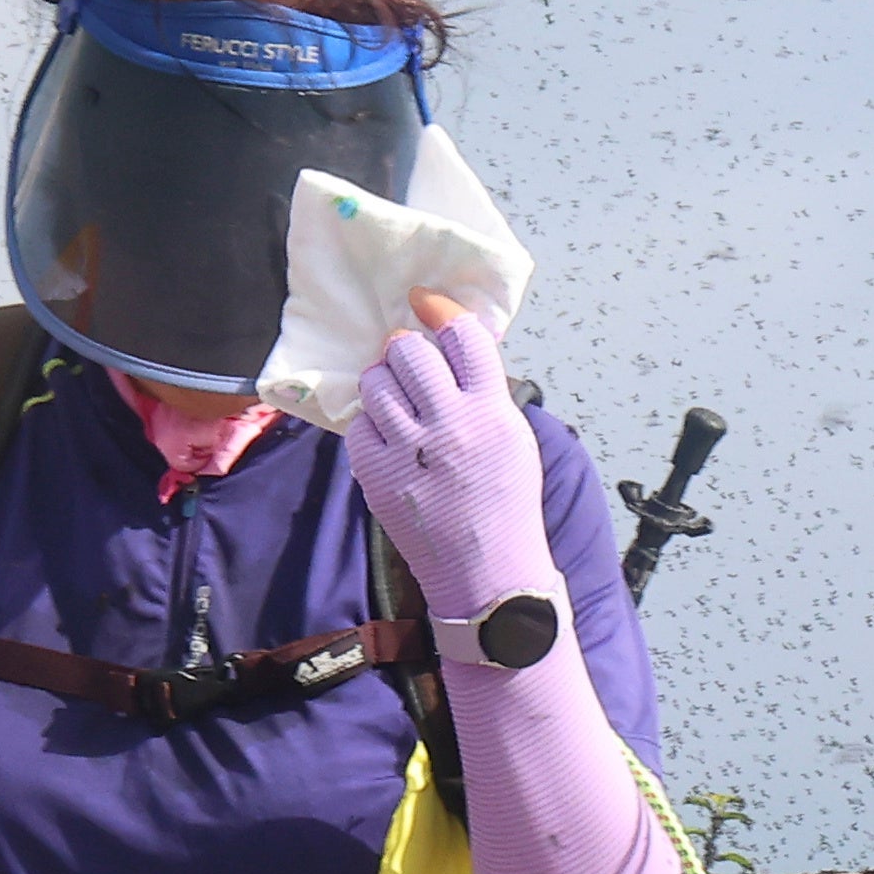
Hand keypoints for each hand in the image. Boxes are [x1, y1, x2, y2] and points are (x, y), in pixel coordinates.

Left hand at [344, 289, 547, 617]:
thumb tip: (451, 344)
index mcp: (492, 411)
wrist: (488, 572)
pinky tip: (390, 437)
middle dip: (405, 349)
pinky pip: (360, 424)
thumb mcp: (513, 436)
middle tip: (407, 359)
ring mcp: (409, 450)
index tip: (424, 301)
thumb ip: (484, 390)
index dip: (439, 309)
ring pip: (377, 382)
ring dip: (384, 381)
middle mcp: (450, 424)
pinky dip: (372, 424)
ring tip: (399, 400)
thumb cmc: (506, 502)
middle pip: (409, 352)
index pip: (462, 337)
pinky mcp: (378, 474)